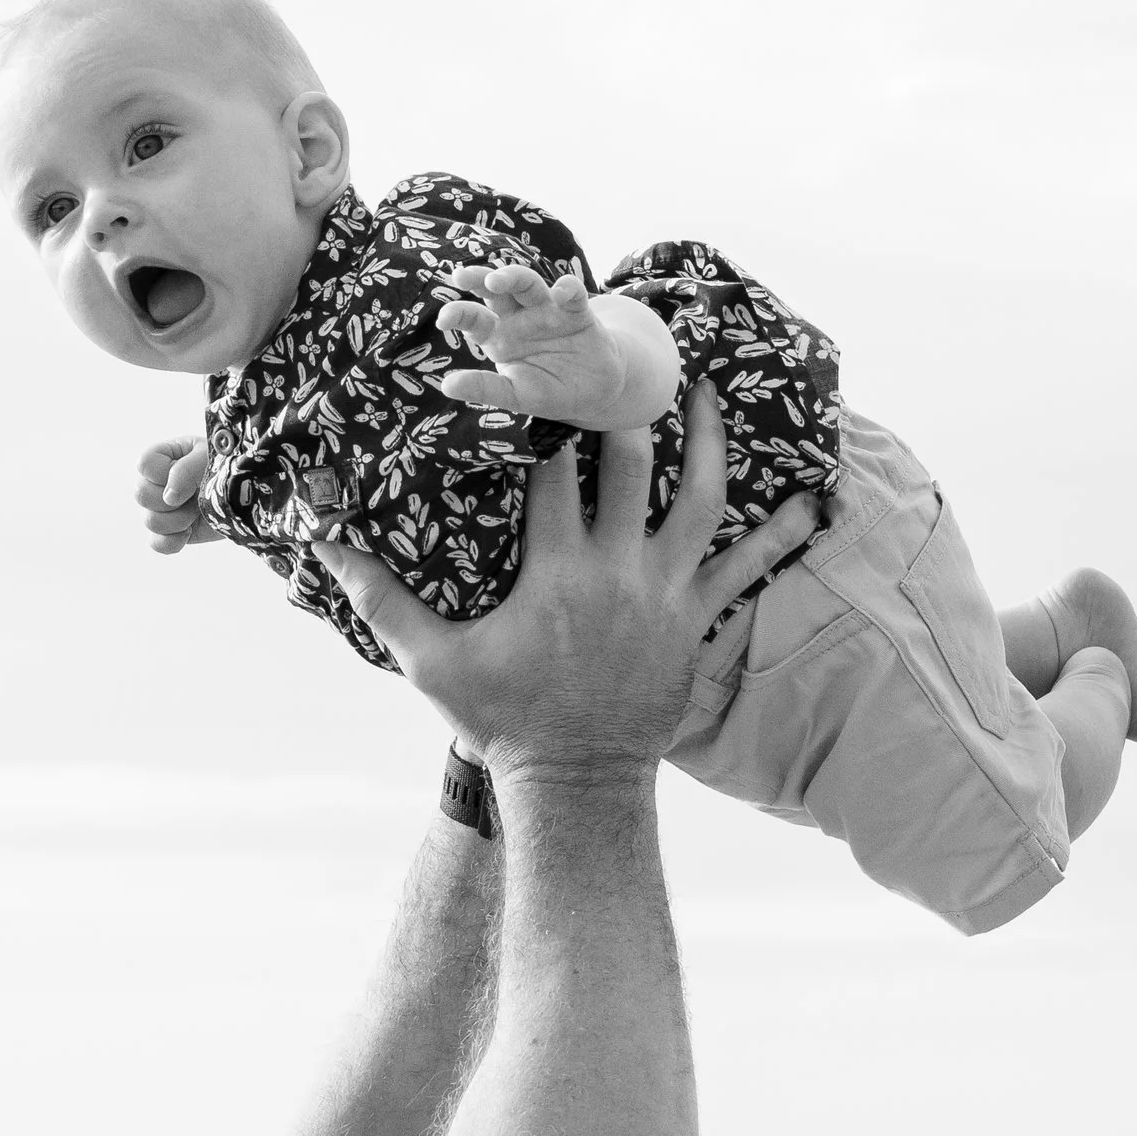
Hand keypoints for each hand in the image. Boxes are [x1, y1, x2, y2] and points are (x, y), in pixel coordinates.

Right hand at [135, 435, 217, 555]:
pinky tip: (189, 531)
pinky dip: (174, 541)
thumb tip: (169, 497)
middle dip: (173, 499)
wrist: (248, 494)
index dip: (163, 475)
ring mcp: (161, 508)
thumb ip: (185, 470)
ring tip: (198, 510)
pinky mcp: (170, 532)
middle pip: (141, 495)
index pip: (144, 465)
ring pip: (150, 521)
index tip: (188, 476)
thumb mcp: (209, 458)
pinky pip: (157, 543)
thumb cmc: (227, 466)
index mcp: (164, 456)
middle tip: (196, 495)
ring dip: (179, 519)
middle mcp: (157, 482)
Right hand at [316, 383, 818, 776]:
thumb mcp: (430, 661)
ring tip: (708, 392)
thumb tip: (322, 543)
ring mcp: (665, 594)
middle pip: (629, 465)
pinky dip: (783, 532)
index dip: (545, 412)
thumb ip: (381, 597)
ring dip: (709, 441)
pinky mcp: (698, 620)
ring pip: (699, 499)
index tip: (543, 363)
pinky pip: (750, 567)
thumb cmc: (500, 720)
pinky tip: (813, 499)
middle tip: (627, 352)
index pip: (550, 470)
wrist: (575, 783)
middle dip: (627, 404)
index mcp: (553, 572)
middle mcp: (616, 572)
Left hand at [435, 263, 679, 431]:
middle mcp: (520, 317)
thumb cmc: (549, 390)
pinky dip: (568, 289)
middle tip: (460, 276)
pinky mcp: (578, 313)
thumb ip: (485, 388)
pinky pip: (572, 294)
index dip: (458, 314)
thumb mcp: (516, 395)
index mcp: (499, 336)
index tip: (443, 320)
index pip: (474, 319)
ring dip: (514, 277)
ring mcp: (548, 311)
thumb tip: (446, 386)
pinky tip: (561, 293)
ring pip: (529, 283)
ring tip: (496, 280)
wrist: (594, 393)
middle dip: (479, 278)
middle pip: (497, 290)